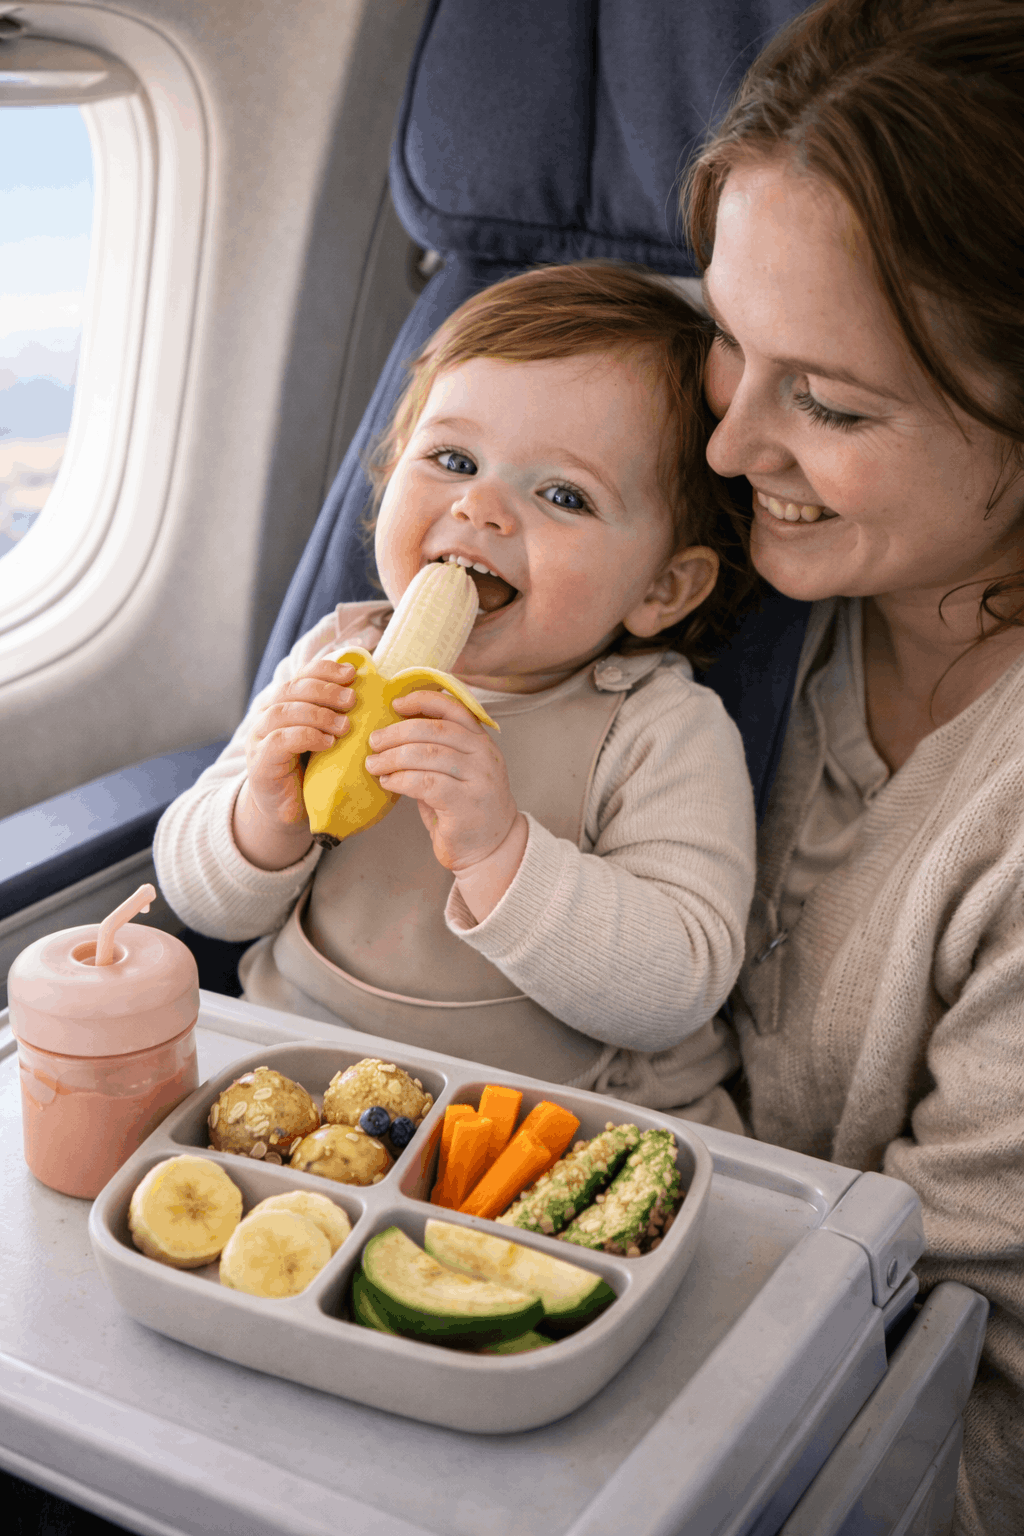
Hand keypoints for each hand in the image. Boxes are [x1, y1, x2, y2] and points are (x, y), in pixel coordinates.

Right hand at [236, 659, 355, 854]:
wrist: (292, 812)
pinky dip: (306, 736)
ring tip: (345, 726)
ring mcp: (259, 738)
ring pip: (283, 712)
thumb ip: (342, 715)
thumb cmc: (316, 771)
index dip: (326, 670)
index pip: (302, 675)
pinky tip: (327, 743)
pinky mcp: (260, 762)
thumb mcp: (331, 738)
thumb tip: (376, 693)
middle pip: (292, 689)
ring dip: (317, 714)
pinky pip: (280, 740)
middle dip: (325, 690)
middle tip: (352, 700)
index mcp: (286, 702)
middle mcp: (267, 715)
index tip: (352, 674)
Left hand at [364, 690, 526, 914]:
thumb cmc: (465, 810)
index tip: (395, 703)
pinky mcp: (465, 804)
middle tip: (373, 742)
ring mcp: (478, 779)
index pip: (453, 708)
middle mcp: (484, 755)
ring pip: (426, 755)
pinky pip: (425, 783)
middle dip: (397, 733)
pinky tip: (388, 782)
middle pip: (434, 730)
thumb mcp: (456, 773)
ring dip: (392, 757)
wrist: (491, 850)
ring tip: (374, 764)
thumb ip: (435, 751)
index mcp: (481, 742)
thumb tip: (393, 732)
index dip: (422, 700)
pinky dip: (400, 779)